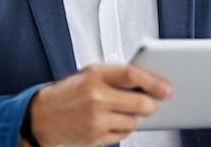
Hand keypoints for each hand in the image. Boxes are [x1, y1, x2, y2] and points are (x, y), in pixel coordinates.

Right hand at [27, 64, 171, 146]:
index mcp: (96, 74)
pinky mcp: (94, 138)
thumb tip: (151, 82)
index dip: (154, 82)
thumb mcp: (92, 73)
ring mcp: (95, 119)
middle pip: (140, 103)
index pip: (132, 75)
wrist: (43, 115)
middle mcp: (96, 97)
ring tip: (124, 111)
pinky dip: (124, 129)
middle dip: (151, 105)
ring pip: (134, 121)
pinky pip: (123, 134)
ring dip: (136, 117)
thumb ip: (118, 75)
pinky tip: (114, 121)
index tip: (168, 89)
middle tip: (153, 104)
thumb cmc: (74, 90)